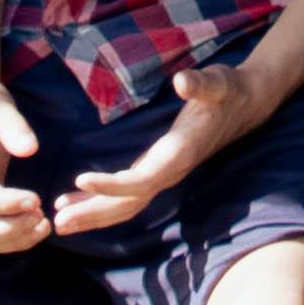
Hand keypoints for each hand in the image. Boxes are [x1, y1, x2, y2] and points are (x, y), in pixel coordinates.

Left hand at [56, 62, 270, 233]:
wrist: (245, 104)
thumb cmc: (228, 90)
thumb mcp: (217, 82)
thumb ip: (201, 84)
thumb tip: (183, 81)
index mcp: (180, 153)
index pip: (143, 179)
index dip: (113, 184)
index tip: (80, 180)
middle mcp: (171, 171)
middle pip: (130, 203)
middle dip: (94, 213)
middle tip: (58, 222)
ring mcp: (164, 174)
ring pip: (127, 205)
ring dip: (93, 214)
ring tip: (59, 221)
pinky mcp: (158, 170)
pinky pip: (128, 195)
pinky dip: (102, 201)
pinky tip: (77, 201)